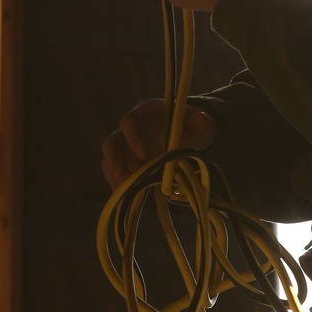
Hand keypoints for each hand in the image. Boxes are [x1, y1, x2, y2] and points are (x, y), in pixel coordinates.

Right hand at [102, 98, 217, 189]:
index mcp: (144, 113)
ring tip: (123, 193)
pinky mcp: (127, 163)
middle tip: (124, 179)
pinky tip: (124, 198)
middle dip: (115, 161)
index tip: (144, 156)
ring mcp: (126, 147)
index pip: (130, 121)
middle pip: (112, 142)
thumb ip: (202, 121)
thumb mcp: (201, 123)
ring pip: (110, 160)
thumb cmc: (190, 125)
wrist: (187, 133)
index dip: (133, 137)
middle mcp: (130, 130)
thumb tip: (201, 121)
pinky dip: (120, 185)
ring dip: (114, 176)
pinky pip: (117, 174)